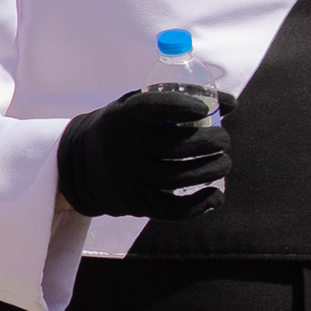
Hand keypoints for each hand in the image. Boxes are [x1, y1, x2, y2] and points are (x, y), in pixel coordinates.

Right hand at [57, 86, 232, 219]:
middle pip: (175, 146)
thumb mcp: (135, 106)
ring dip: (211, 170)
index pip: (153, 108)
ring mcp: (128, 177)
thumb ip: (176, 102)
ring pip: (178, 177)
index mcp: (124, 117)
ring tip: (224, 163)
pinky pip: (172, 209)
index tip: (204, 108)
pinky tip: (215, 196)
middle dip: (211, 142)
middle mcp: (124, 146)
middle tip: (224, 140)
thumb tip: (231, 104)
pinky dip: (199, 205)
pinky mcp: (135, 202)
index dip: (181, 106)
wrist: (78, 163)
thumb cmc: (122, 129)